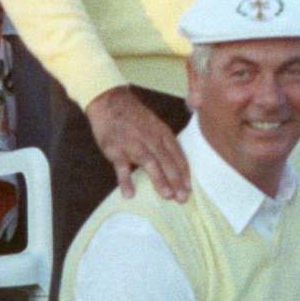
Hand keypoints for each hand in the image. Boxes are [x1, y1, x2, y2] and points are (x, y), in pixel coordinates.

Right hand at [86, 85, 191, 200]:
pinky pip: (121, 167)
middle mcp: (151, 139)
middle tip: (183, 198)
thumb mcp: (155, 125)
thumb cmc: (134, 117)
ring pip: (150, 164)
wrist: (110, 101)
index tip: (189, 188)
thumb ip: (164, 144)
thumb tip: (175, 164)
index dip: (184, 173)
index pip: (177, 156)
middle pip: (167, 162)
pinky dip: (125, 180)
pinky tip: (129, 194)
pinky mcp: (115, 149)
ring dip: (159, 180)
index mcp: (163, 133)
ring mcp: (133, 144)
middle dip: (176, 180)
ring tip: (167, 196)